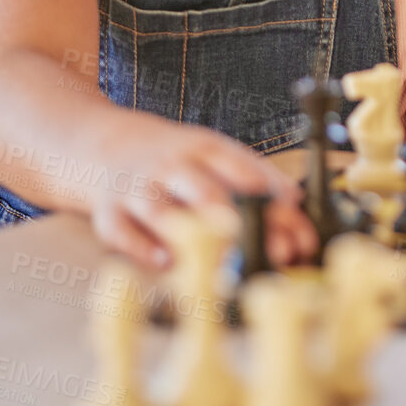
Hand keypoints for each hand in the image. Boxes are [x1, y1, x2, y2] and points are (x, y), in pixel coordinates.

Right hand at [78, 109, 318, 272]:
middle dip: (239, 225)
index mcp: (208, 150)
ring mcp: (138, 188)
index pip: (247, 176)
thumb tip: (299, 211)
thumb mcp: (217, 156)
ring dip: (191, 236)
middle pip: (207, 192)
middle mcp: (174, 167)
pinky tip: (168, 262)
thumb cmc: (175, 160)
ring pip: (162, 211)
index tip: (299, 240)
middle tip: (265, 256)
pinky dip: (143, 248)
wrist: (106, 144)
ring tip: (221, 262)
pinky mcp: (109, 212)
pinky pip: (123, 232)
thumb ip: (257, 182)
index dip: (276, 210)